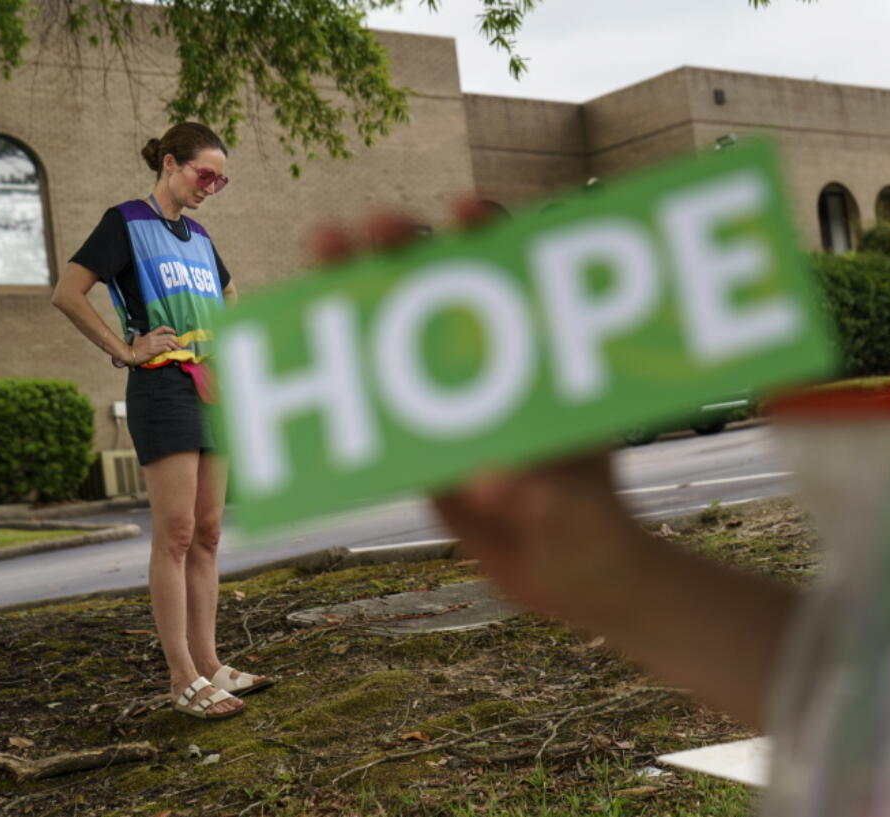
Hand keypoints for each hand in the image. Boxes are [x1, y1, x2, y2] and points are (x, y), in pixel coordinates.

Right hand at [129, 326, 182, 364]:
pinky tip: (172, 352)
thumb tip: (156, 342)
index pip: (162, 328)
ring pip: (168, 342)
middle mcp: (153, 338)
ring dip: (175, 346)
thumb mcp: (142, 340)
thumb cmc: (135, 348)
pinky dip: (170, 350)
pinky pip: (165, 348)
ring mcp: (153, 344)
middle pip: (169, 337)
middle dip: (176, 341)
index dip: (170, 329)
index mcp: (150, 334)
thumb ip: (149, 339)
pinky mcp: (153, 350)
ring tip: (178, 350)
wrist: (129, 353)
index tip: (175, 333)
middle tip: (180, 346)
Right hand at [307, 202, 657, 622]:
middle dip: (403, 253)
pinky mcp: (420, 446)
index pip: (519, 283)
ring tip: (317, 254)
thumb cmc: (599, 542)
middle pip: (444, 295)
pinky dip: (333, 378)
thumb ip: (553, 504)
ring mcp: (454, 407)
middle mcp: (496, 375)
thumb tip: (493, 479)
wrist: (574, 584)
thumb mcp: (586, 523)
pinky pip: (372, 406)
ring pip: (397, 341)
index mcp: (547, 372)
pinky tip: (290, 350)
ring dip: (355, 297)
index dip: (492, 241)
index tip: (463, 214)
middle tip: (362, 230)